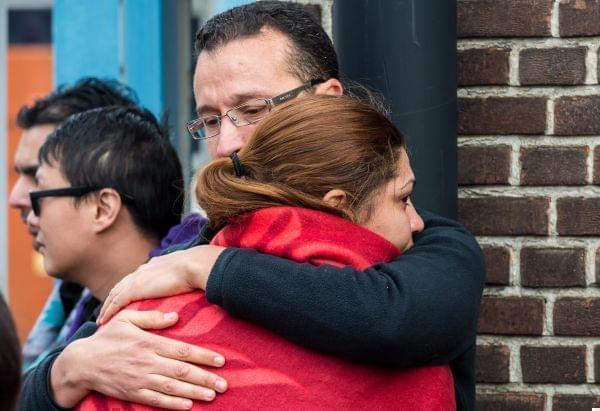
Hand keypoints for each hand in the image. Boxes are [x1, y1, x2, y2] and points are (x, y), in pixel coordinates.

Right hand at [51, 309, 227, 409]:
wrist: (81, 363)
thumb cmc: (107, 338)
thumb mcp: (126, 319)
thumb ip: (151, 317)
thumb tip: (175, 316)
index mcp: (149, 343)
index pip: (182, 350)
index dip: (203, 356)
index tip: (221, 361)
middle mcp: (147, 362)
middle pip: (182, 371)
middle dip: (205, 378)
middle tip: (224, 384)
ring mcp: (140, 379)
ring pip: (172, 387)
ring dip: (194, 392)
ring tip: (212, 395)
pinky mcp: (133, 393)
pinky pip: (156, 400)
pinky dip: (173, 404)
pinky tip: (188, 406)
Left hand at [98, 245, 224, 323]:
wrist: (195, 266)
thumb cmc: (198, 268)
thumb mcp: (189, 271)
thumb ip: (185, 276)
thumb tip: (193, 283)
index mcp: (155, 264)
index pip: (137, 277)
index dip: (129, 287)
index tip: (124, 297)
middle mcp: (143, 269)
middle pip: (122, 284)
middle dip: (113, 297)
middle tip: (106, 310)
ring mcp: (138, 278)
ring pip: (115, 294)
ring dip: (107, 306)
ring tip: (102, 318)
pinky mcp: (136, 289)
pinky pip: (117, 302)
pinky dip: (109, 311)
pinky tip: (103, 320)